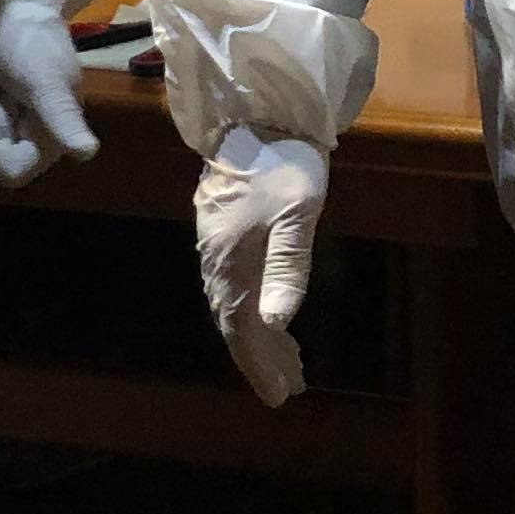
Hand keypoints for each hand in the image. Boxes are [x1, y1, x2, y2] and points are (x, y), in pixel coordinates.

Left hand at [0, 0, 98, 188]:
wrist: (18, 4)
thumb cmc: (30, 40)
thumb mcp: (45, 81)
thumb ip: (64, 118)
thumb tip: (88, 153)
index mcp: (60, 132)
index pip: (17, 172)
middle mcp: (49, 133)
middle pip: (6, 162)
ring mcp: (33, 121)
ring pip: (0, 148)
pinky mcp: (18, 109)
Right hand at [194, 129, 330, 407]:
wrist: (257, 118)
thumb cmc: (284, 164)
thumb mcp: (298, 213)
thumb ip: (288, 266)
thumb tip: (276, 324)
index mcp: (231, 261)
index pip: (242, 328)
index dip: (260, 365)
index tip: (280, 395)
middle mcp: (217, 262)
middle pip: (236, 324)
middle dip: (262, 359)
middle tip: (289, 388)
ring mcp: (217, 248)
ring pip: (236, 307)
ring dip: (259, 339)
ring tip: (288, 365)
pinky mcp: (224, 236)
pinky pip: (236, 288)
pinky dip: (254, 313)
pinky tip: (270, 320)